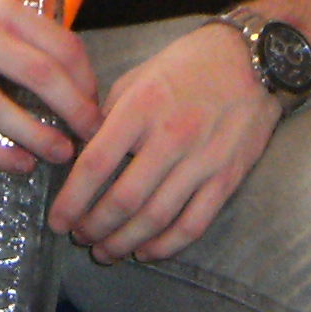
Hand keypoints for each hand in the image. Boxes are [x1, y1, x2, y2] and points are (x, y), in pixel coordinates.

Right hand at [0, 0, 100, 166]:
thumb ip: (33, 37)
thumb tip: (78, 79)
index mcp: (4, 11)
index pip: (61, 46)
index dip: (86, 79)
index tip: (95, 102)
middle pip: (40, 76)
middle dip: (75, 110)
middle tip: (92, 133)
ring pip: (2, 109)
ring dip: (39, 136)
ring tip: (62, 154)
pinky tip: (20, 164)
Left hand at [52, 22, 279, 262]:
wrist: (253, 60)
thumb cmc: (187, 65)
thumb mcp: (137, 77)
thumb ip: (108, 116)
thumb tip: (80, 153)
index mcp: (141, 108)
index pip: (96, 165)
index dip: (71, 200)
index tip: (57, 220)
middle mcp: (170, 137)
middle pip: (123, 200)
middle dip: (94, 227)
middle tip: (79, 238)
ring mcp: (202, 161)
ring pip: (155, 219)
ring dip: (124, 243)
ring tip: (105, 252)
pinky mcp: (227, 178)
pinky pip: (193, 224)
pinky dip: (166, 246)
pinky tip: (145, 251)